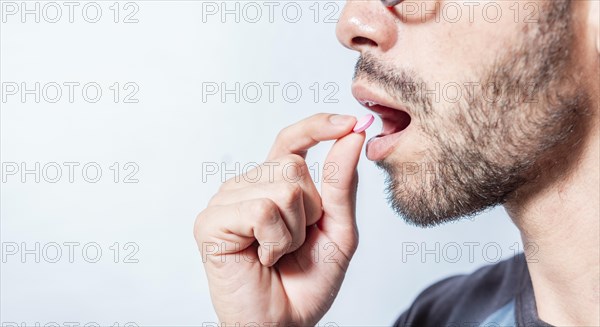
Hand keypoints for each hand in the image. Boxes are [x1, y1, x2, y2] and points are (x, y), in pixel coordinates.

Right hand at [194, 113, 365, 324]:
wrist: (283, 323)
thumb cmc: (306, 281)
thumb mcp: (337, 230)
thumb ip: (341, 184)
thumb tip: (351, 136)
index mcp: (274, 185)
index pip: (291, 142)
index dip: (317, 127)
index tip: (350, 122)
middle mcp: (247, 187)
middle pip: (294, 166)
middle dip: (311, 212)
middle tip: (295, 243)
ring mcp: (227, 201)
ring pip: (283, 187)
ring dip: (294, 231)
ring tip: (277, 253)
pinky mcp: (211, 221)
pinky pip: (262, 210)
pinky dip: (275, 241)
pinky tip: (263, 258)